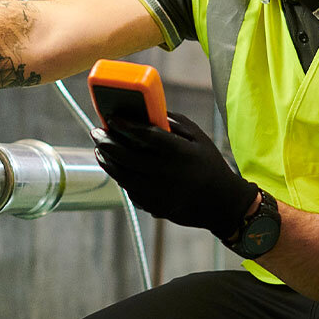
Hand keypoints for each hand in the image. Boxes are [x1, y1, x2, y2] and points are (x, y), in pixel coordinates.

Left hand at [94, 112, 259, 239]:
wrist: (223, 204)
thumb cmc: (210, 164)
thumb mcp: (199, 138)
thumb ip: (174, 122)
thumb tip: (147, 111)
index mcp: (182, 153)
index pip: (148, 136)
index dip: (127, 126)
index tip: (112, 117)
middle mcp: (169, 174)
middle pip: (128, 157)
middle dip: (107, 142)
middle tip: (96, 132)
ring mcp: (160, 194)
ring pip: (123, 176)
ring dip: (107, 161)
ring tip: (100, 149)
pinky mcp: (155, 207)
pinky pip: (129, 190)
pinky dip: (119, 177)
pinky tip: (115, 166)